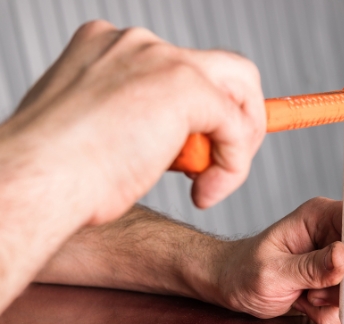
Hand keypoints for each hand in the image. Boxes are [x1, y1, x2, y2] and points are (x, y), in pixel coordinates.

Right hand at [6, 20, 264, 223]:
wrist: (38, 180)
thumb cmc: (57, 175)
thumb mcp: (98, 134)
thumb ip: (137, 122)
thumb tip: (173, 142)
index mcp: (110, 48)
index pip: (182, 68)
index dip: (206, 113)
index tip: (205, 154)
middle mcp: (138, 43)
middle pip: (223, 70)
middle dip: (236, 120)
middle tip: (218, 168)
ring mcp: (161, 59)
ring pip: (241, 89)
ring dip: (239, 142)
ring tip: (207, 184)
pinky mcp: (185, 87)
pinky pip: (237, 127)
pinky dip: (233, 166)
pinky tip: (203, 194)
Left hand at [214, 197, 343, 323]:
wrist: (231, 288)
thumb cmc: (243, 271)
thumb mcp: (272, 272)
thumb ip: (310, 268)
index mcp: (320, 216)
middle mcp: (335, 234)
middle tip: (321, 299)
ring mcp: (339, 259)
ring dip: (338, 303)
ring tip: (305, 300)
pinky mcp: (337, 282)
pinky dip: (332, 313)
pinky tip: (306, 306)